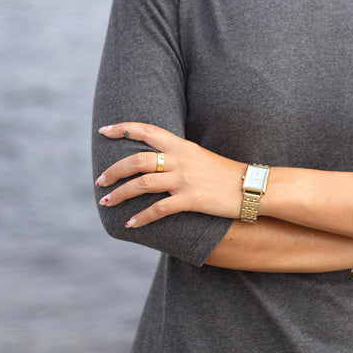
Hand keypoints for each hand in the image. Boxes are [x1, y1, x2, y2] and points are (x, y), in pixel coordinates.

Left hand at [96, 122, 244, 227]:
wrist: (252, 187)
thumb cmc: (225, 174)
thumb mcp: (200, 156)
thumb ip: (178, 156)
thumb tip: (156, 162)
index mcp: (181, 145)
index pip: (147, 130)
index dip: (123, 128)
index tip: (104, 130)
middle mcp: (180, 159)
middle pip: (136, 160)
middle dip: (113, 171)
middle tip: (100, 181)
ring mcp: (184, 180)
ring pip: (141, 184)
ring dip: (120, 194)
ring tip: (107, 202)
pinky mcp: (191, 200)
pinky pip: (158, 210)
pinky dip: (141, 217)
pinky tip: (130, 224)